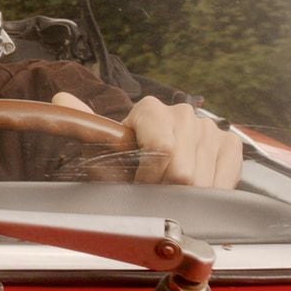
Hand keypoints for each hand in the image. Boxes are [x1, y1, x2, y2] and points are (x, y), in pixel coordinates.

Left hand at [52, 91, 241, 188]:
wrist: (151, 170)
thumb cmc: (124, 164)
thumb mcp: (102, 151)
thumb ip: (84, 125)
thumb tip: (60, 97)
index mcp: (151, 109)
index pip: (162, 150)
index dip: (149, 177)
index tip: (137, 184)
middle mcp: (183, 112)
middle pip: (183, 169)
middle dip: (166, 188)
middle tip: (154, 190)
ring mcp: (209, 127)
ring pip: (204, 178)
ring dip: (186, 193)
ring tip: (170, 188)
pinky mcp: (229, 144)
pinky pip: (226, 176)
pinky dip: (209, 190)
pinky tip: (194, 187)